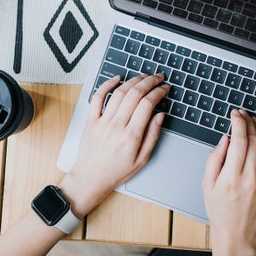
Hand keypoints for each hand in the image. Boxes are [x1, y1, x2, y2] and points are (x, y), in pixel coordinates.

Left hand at [60, 74, 169, 218]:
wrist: (90, 178)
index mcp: (131, 136)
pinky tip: (117, 78)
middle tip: (158, 77)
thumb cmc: (116, 172)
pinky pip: (98, 97)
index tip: (165, 88)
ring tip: (143, 77)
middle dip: (149, 81)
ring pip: (119, 92)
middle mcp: (116, 125)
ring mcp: (102, 121)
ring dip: (133, 80)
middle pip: (135, 94)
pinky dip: (107, 84)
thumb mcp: (142, 159)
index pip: (148, 104)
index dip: (159, 92)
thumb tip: (160, 115)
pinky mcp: (90, 120)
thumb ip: (153, 136)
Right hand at [202, 109, 255, 250]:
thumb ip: (214, 159)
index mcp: (231, 177)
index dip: (238, 123)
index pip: (239, 140)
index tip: (235, 114)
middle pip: (253, 141)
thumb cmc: (219, 210)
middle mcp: (250, 178)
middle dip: (248, 123)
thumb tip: (226, 138)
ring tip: (255, 121)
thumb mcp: (206, 184)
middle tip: (244, 114)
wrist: (235, 234)